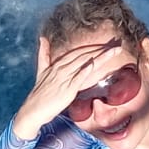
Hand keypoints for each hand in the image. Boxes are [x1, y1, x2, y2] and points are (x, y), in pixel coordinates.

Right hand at [10, 36, 126, 139]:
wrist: (32, 110)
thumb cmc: (39, 94)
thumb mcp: (41, 71)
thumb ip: (44, 55)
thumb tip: (42, 38)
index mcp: (57, 64)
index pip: (78, 51)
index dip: (92, 47)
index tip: (106, 43)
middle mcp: (61, 68)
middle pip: (84, 54)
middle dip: (101, 49)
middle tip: (116, 43)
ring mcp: (64, 78)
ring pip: (84, 62)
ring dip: (100, 55)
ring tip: (114, 51)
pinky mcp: (66, 89)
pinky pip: (78, 77)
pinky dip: (86, 69)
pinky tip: (96, 63)